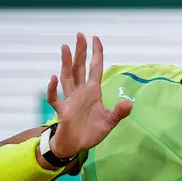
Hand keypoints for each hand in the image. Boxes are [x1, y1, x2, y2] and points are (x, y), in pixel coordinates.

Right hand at [45, 33, 131, 158]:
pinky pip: (55, 98)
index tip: (95, 38)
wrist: (77, 146)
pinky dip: (54, 89)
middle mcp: (80, 92)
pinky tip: (53, 78)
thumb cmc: (91, 131)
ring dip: (66, 63)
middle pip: (79, 67)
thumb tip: (128, 104)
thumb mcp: (109, 122)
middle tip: (80, 34)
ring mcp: (70, 99)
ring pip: (67, 77)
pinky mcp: (62, 110)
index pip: (95, 68)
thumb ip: (119, 112)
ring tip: (65, 47)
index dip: (96, 54)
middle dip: (80, 52)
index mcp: (93, 92)